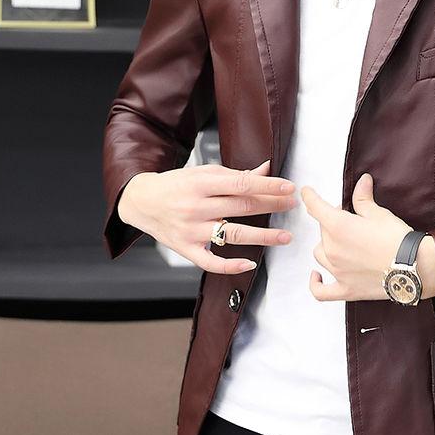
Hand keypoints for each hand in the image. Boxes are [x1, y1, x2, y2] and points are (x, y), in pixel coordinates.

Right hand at [116, 158, 296, 273]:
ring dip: (263, 237)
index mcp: (201, 184)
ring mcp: (191, 230)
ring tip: (285, 236)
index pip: (242, 184)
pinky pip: (211, 262)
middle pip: (242, 207)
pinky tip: (250, 263)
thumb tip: (267, 169)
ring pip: (233, 234)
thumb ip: (236, 175)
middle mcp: (196, 207)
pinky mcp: (186, 249)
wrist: (141, 201)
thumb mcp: (204, 173)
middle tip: (293, 206)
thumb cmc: (177, 185)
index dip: (268, 186)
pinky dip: (231, 265)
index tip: (289, 188)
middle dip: (272, 206)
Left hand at [301, 172, 434, 301]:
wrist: (414, 267)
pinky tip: (316, 276)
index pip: (315, 207)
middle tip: (352, 220)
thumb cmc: (398, 239)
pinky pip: (321, 291)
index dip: (310, 197)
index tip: (307, 192)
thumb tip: (362, 182)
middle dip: (333, 222)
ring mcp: (337, 271)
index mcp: (338, 226)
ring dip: (327, 245)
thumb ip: (363, 198)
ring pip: (320, 253)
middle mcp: (332, 249)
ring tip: (341, 242)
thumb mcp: (379, 214)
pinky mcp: (345, 289)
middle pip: (322, 231)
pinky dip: (316, 283)